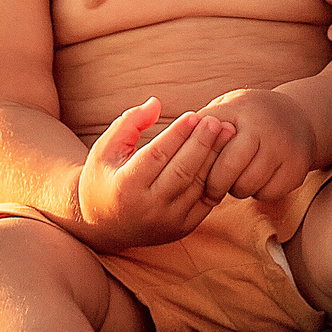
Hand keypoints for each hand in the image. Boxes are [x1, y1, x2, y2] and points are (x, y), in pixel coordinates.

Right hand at [73, 98, 233, 250]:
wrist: (104, 223)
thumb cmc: (105, 177)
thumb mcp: (106, 147)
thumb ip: (129, 122)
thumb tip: (156, 103)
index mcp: (125, 188)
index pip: (156, 156)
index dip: (177, 134)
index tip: (193, 115)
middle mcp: (148, 209)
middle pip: (182, 172)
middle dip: (202, 144)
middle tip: (217, 121)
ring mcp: (167, 222)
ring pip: (197, 186)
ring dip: (215, 158)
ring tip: (228, 133)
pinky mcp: (182, 228)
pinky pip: (205, 200)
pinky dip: (216, 177)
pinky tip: (225, 155)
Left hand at [195, 88, 317, 199]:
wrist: (299, 116)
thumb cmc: (248, 117)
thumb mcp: (226, 108)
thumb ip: (199, 125)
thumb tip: (167, 146)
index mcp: (239, 110)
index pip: (208, 142)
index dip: (197, 162)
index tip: (190, 174)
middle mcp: (263, 127)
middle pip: (228, 170)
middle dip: (215, 185)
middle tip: (210, 189)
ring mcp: (283, 148)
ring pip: (247, 185)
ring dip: (236, 189)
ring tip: (236, 179)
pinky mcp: (297, 169)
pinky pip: (267, 193)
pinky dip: (259, 192)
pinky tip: (257, 180)